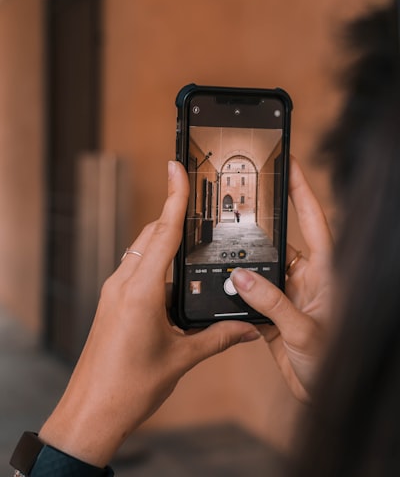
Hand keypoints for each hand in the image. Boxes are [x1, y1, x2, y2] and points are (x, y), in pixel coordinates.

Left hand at [39, 161, 259, 466]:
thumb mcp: (182, 359)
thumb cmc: (129, 388)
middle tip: (200, 202)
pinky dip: (156, 261)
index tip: (176, 167)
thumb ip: (218, 338)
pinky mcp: (113, 302)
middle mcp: (124, 283)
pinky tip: (175, 277)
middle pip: (152, 235)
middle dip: (175, 215)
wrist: (91, 412)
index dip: (173, 196)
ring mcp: (114, 291)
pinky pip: (136, 268)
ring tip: (194, 238)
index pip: (163, 232)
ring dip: (165, 239)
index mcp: (141, 291)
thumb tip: (248, 328)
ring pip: (143, 250)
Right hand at [231, 156, 332, 401]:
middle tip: (237, 206)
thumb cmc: (335, 361)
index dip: (302, 190)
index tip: (289, 164)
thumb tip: (241, 278)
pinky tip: (223, 289)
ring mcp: (290, 296)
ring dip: (244, 267)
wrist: (329, 397)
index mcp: (326, 272)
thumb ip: (272, 303)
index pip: (314, 221)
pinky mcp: (275, 315)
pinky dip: (237, 293)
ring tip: (222, 253)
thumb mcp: (304, 330)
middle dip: (260, 228)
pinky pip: (252, 296)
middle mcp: (308, 279)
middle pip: (281, 243)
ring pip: (262, 270)